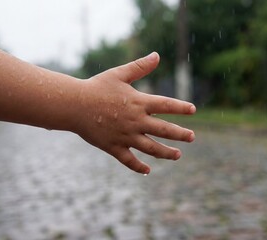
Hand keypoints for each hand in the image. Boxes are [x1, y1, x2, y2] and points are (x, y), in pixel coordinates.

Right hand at [74, 52, 195, 173]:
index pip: (166, 105)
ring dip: (166, 153)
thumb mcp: (119, 74)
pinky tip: (148, 170)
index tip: (193, 110)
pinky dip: (139, 167)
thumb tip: (157, 55)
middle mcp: (135, 121)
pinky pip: (129, 160)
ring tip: (178, 155)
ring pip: (151, 148)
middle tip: (192, 137)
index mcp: (138, 102)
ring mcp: (125, 136)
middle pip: (164, 129)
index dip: (181, 107)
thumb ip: (139, 67)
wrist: (74, 105)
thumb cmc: (96, 87)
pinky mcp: (113, 147)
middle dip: (180, 134)